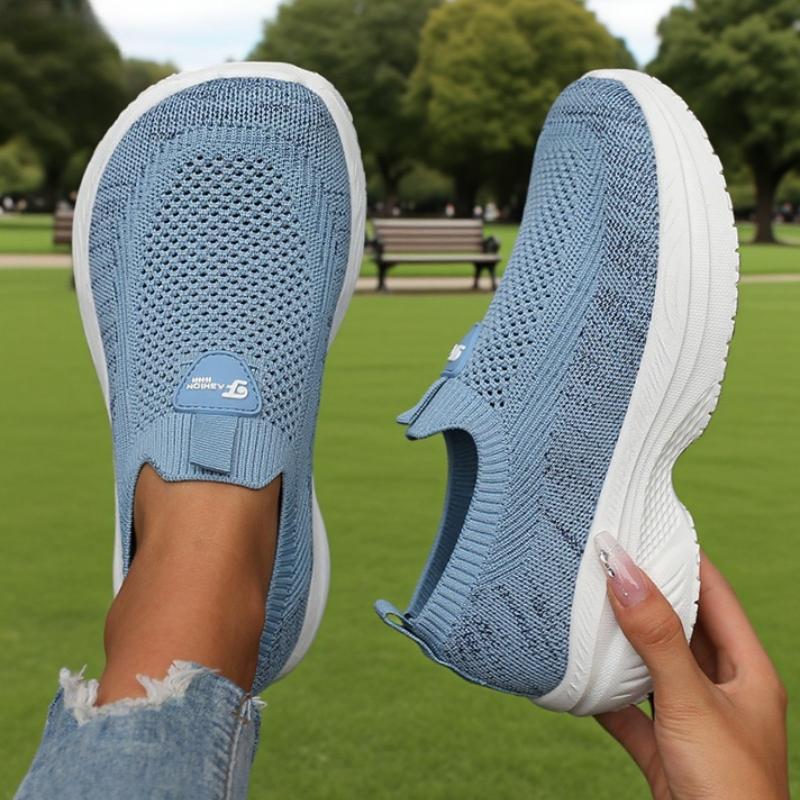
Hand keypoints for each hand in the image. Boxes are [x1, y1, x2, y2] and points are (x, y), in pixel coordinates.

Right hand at [594, 540, 788, 799]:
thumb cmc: (729, 786)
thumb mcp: (692, 700)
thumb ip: (656, 636)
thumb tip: (623, 570)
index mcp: (748, 671)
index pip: (715, 596)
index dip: (683, 560)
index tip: (645, 530)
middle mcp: (722, 691)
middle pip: (680, 628)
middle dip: (644, 596)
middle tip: (605, 563)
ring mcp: (692, 721)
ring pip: (652, 667)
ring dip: (621, 644)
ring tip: (585, 607)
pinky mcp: (665, 751)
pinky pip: (629, 710)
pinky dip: (603, 694)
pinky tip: (576, 675)